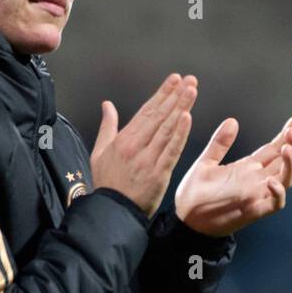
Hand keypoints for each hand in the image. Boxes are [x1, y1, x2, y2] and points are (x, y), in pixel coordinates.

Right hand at [91, 74, 196, 217]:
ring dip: (180, 108)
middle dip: (175, 96)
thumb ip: (107, 126)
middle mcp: (136, 147)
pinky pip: (172, 150)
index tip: (174, 79)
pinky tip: (187, 117)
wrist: (112, 212)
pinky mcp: (159, 174)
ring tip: (192, 91)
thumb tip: (107, 104)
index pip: (147, 111)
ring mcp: (148, 160)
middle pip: (159, 116)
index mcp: (123, 140)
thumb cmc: (106, 183)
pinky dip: (180, 134)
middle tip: (189, 80)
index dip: (162, 94)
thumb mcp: (100, 152)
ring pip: (167, 129)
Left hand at [173, 116, 291, 236]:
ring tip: (287, 149)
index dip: (285, 135)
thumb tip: (231, 122)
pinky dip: (278, 193)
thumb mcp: (206, 162)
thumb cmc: (194, 196)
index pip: (273, 148)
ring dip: (290, 165)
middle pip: (283, 161)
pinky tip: (272, 181)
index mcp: (247, 168)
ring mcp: (257, 195)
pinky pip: (275, 204)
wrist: (186, 221)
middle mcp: (256, 180)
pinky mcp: (254, 211)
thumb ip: (220, 143)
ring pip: (285, 179)